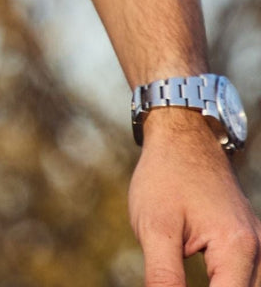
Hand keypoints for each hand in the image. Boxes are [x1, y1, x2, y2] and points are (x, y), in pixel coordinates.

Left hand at [129, 108, 260, 285]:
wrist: (182, 136)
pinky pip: (248, 280)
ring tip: (179, 280)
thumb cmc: (165, 176)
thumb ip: (164, 277)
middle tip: (173, 283)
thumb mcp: (155, 227)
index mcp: (237, 249)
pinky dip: (227, 286)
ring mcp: (258, 248)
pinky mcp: (249, 245)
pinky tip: (202, 282)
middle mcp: (258, 251)